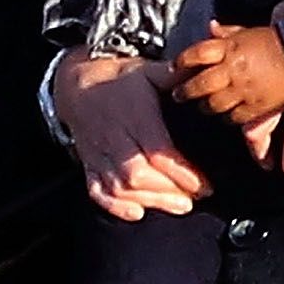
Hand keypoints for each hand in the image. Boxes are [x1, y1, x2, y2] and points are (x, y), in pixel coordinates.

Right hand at [50, 51, 208, 223]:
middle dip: (168, 192)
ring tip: (179, 205)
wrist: (77, 83)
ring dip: (150, 201)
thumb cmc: (119, 80)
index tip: (204, 184)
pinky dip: (114, 206)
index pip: (158, 151)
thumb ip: (176, 76)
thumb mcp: (148, 71)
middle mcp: (114, 137)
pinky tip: (136, 213)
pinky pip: (97, 191)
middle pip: (138, 175)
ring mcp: (99, 153)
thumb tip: (205, 70)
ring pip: (120, 187)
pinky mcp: (89, 164)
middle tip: (195, 198)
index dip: (182, 173)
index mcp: (134, 115)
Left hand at [171, 21, 283, 128]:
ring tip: (202, 105)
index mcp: (231, 47)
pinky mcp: (256, 106)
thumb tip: (210, 26)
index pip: (197, 54)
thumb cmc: (277, 42)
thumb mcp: (249, 31)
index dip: (182, 61)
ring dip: (205, 106)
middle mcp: (234, 68)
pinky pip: (233, 117)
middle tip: (179, 95)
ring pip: (214, 104)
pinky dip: (226, 117)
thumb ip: (227, 32)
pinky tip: (225, 114)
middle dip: (186, 91)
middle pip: (200, 84)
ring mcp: (244, 89)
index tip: (176, 67)